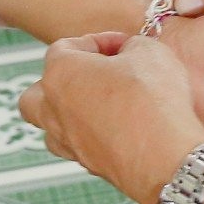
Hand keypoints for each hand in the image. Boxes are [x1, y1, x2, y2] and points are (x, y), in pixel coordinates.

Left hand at [19, 32, 203, 203]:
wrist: (164, 157)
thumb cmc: (151, 103)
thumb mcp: (149, 51)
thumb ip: (132, 45)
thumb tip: (131, 51)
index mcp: (59, 73)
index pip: (66, 46)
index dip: (100, 40)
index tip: (123, 45)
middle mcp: (53, 108)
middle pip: (39, 90)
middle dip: (62, 79)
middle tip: (95, 75)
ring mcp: (66, 140)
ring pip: (50, 123)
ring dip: (69, 111)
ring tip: (102, 104)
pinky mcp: (86, 163)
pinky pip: (76, 145)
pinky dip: (89, 135)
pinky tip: (116, 128)